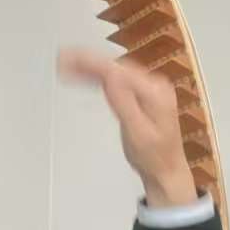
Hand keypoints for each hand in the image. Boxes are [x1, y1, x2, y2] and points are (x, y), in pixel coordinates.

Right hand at [58, 48, 194, 207]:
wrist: (166, 171)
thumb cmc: (153, 157)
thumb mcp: (137, 132)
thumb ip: (123, 103)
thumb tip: (109, 78)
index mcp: (154, 92)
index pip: (117, 70)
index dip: (91, 63)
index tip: (69, 59)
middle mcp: (153, 85)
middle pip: (115, 66)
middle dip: (88, 61)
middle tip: (63, 58)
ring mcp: (148, 90)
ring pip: (114, 72)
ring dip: (91, 67)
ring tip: (67, 64)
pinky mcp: (140, 96)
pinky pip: (117, 82)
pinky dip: (99, 78)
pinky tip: (85, 76)